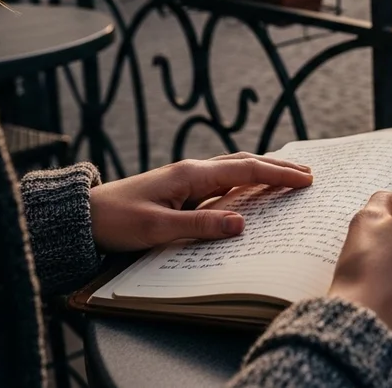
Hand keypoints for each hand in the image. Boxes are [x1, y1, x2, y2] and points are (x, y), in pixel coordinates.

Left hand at [89, 153, 311, 252]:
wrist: (83, 216)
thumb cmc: (116, 222)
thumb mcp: (157, 229)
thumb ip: (200, 226)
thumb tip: (242, 224)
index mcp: (191, 175)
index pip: (245, 169)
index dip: (278, 174)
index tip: (306, 180)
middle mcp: (191, 170)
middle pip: (244, 162)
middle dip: (278, 166)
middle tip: (308, 174)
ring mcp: (185, 177)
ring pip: (234, 166)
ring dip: (263, 168)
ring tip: (288, 174)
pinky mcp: (179, 187)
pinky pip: (221, 177)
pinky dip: (244, 177)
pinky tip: (250, 184)